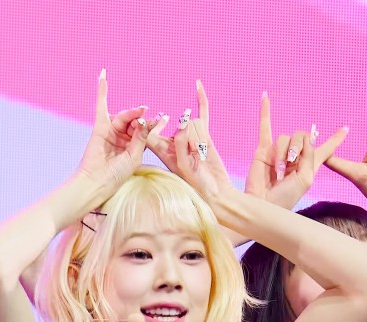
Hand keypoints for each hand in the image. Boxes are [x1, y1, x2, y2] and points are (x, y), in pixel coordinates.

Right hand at [76, 70, 166, 194]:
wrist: (97, 182)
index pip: (145, 130)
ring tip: (138, 112)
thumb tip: (144, 118)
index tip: (164, 117)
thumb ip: (141, 137)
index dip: (154, 123)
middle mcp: (123, 138)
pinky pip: (101, 106)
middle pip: (135, 121)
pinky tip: (103, 74)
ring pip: (124, 116)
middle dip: (141, 118)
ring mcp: (111, 132)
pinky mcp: (100, 127)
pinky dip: (102, 91)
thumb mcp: (134, 156)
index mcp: (134, 147)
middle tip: (146, 117)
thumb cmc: (116, 175)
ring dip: (131, 113)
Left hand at [159, 81, 235, 205]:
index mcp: (162, 151)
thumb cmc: (197, 184)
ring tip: (202, 158)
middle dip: (188, 137)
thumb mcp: (184, 166)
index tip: (160, 121)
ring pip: (193, 122)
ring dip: (200, 139)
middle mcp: (173, 141)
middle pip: (179, 125)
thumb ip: (181, 143)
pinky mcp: (203, 133)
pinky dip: (201, 100)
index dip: (151, 123)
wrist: (215, 191)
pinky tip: (198, 85)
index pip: (150, 131)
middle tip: (194, 155)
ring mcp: (189, 136)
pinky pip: (202, 113)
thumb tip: (183, 120)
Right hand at [244, 94, 348, 209]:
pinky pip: (265, 127)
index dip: (335, 140)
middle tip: (291, 162)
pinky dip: (264, 112)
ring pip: (285, 137)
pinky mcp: (263, 150)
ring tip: (277, 171)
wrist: (264, 206)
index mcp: (309, 165)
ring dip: (282, 153)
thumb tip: (307, 135)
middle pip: (302, 135)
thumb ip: (310, 155)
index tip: (346, 129)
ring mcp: (279, 152)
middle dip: (298, 146)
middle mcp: (295, 156)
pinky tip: (265, 96)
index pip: (325, 148)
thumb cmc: (286, 198)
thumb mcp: (306, 178)